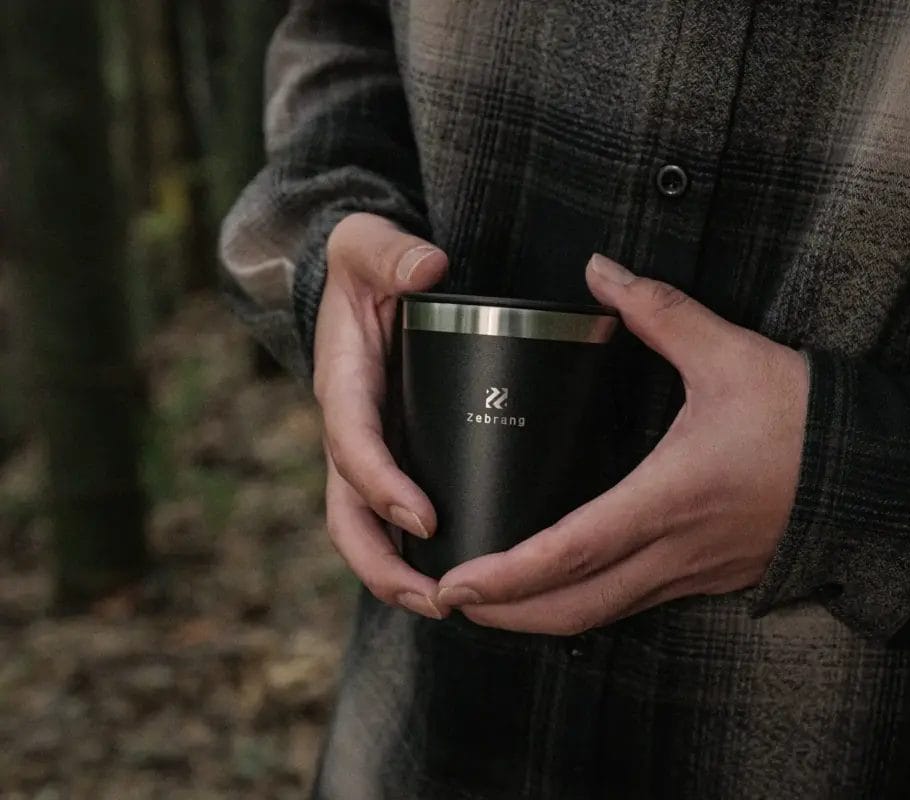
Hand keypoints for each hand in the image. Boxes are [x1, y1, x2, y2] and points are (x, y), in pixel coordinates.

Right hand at [314, 213, 448, 619]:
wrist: (363, 279)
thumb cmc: (368, 263)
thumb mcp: (371, 244)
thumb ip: (393, 252)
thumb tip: (428, 269)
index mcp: (344, 385)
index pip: (352, 447)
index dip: (382, 485)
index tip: (425, 517)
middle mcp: (351, 429)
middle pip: (349, 516)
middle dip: (384, 566)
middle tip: (438, 600)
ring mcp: (371, 450)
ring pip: (368, 530)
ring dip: (400, 576)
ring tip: (452, 608)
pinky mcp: (396, 456)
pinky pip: (396, 516)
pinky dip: (419, 552)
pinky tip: (466, 575)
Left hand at [435, 254, 810, 634]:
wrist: (874, 471)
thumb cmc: (803, 418)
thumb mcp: (728, 354)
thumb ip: (657, 311)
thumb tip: (599, 271)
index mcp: (671, 496)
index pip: (574, 550)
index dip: (509, 574)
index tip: (457, 582)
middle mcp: (676, 549)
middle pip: (574, 608)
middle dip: (504, 615)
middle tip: (447, 600)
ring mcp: (692, 572)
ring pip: (601, 617)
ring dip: (538, 617)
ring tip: (487, 603)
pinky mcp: (706, 575)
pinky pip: (632, 605)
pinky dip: (582, 605)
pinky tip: (558, 587)